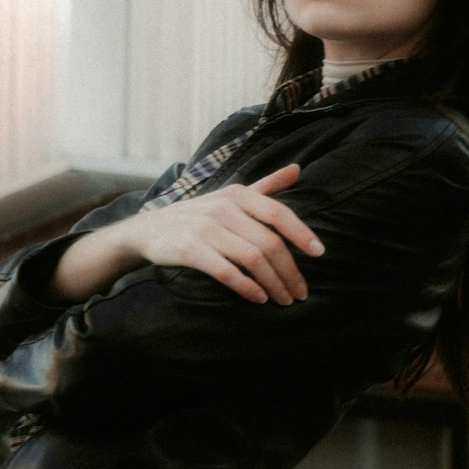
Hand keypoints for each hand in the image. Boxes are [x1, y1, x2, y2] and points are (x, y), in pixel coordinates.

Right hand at [130, 163, 324, 304]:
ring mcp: (205, 228)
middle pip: (269, 242)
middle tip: (300, 292)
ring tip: (284, 299)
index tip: (319, 254)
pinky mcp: (189, 249)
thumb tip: (298, 169)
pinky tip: (259, 298)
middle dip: (290, 271)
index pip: (278, 213)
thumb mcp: (231, 196)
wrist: (148, 230)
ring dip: (273, 283)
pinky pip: (226, 271)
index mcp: (238, 194)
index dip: (301, 233)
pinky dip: (247, 287)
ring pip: (252, 258)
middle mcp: (223, 208)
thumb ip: (266, 186)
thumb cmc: (199, 214)